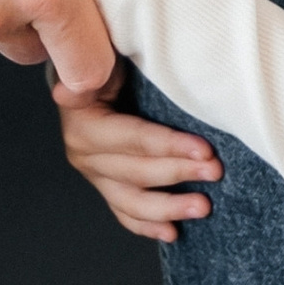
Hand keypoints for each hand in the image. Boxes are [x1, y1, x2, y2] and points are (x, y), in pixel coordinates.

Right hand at [53, 68, 223, 244]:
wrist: (90, 65)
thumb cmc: (105, 53)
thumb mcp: (104, 52)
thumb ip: (94, 68)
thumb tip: (67, 91)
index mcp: (82, 120)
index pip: (133, 138)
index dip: (170, 146)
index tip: (206, 150)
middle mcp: (83, 152)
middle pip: (137, 171)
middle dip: (180, 173)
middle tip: (216, 173)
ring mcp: (93, 173)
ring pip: (131, 201)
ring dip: (169, 207)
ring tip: (202, 208)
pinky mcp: (104, 185)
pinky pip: (125, 212)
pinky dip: (147, 225)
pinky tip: (172, 232)